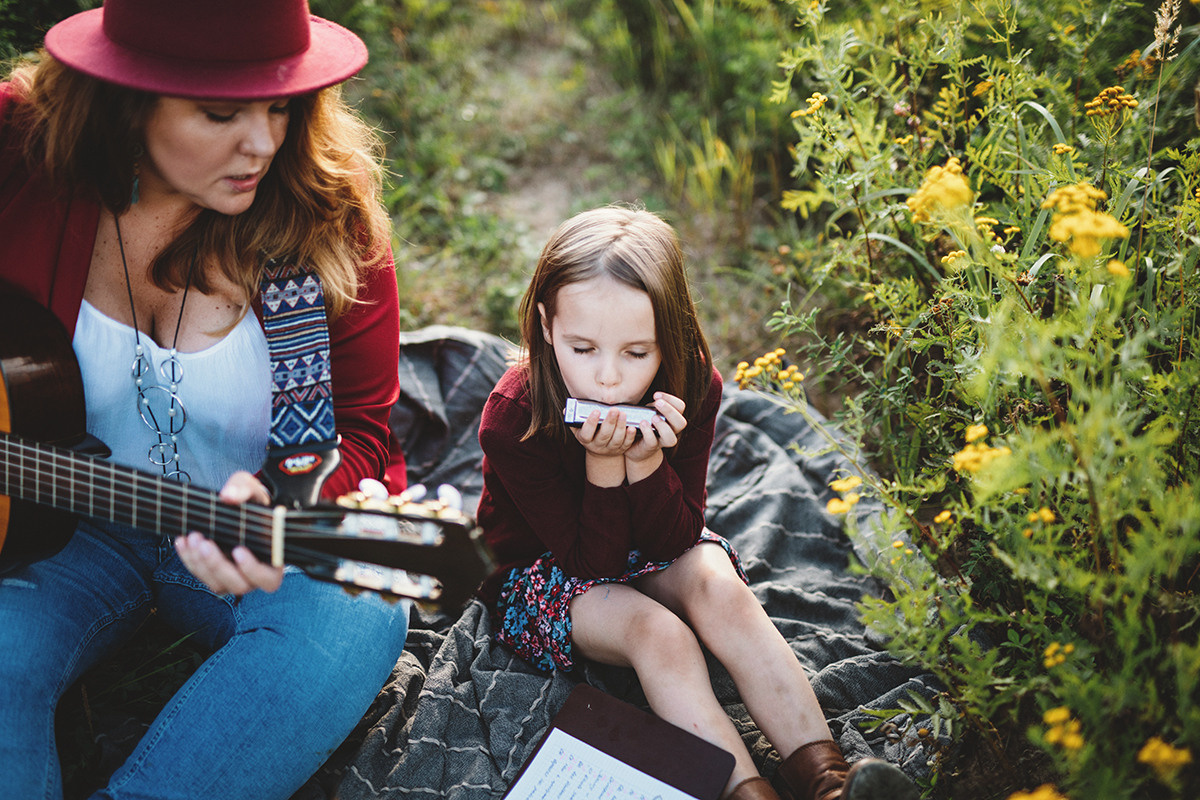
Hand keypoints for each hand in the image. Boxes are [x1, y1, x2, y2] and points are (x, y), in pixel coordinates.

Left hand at [174, 470, 283, 594]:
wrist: (238, 510)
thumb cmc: (252, 504)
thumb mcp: (251, 489)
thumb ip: (243, 488)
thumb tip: (228, 495)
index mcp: (273, 558)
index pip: (269, 578)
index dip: (253, 569)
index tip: (238, 550)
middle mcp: (254, 575)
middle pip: (240, 585)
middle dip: (218, 565)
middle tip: (206, 543)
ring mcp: (233, 577)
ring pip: (218, 585)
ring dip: (201, 564)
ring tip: (193, 538)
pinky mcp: (214, 575)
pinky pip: (201, 575)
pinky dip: (190, 560)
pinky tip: (184, 541)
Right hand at [570, 406, 638, 456]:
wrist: (599, 450)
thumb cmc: (589, 433)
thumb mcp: (579, 428)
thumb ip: (574, 419)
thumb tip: (566, 409)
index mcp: (585, 440)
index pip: (586, 433)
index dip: (591, 423)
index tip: (596, 411)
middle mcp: (597, 446)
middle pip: (603, 436)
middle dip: (609, 422)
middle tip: (614, 409)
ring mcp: (609, 449)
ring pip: (616, 439)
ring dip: (620, 427)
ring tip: (623, 414)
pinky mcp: (620, 450)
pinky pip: (626, 444)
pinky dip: (630, 436)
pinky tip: (632, 427)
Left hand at [625, 393, 685, 477]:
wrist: (635, 445)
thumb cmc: (644, 423)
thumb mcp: (649, 410)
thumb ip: (652, 403)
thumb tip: (645, 389)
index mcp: (672, 418)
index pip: (680, 407)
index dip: (671, 399)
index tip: (656, 395)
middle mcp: (671, 431)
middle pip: (681, 422)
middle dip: (670, 411)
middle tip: (658, 403)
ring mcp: (661, 441)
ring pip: (671, 438)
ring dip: (662, 426)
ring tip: (653, 417)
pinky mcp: (650, 447)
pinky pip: (653, 442)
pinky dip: (648, 432)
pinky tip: (642, 424)